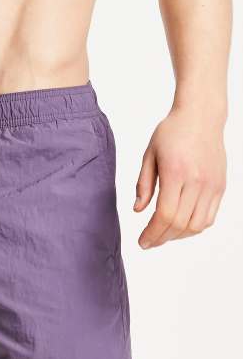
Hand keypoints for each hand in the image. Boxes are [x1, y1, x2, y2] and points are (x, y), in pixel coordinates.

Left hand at [134, 108, 225, 248]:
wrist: (201, 116)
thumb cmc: (171, 132)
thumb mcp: (149, 154)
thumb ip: (143, 184)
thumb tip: (137, 210)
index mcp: (175, 172)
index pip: (165, 214)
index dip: (152, 233)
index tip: (142, 242)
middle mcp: (197, 181)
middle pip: (180, 224)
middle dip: (162, 238)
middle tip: (149, 242)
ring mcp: (212, 185)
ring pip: (197, 225)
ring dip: (178, 236)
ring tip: (163, 234)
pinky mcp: (220, 186)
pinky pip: (209, 217)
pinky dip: (194, 227)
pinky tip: (180, 226)